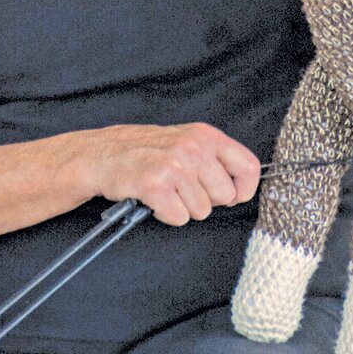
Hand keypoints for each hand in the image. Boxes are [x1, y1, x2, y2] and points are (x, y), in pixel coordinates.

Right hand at [73, 122, 260, 225]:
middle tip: (183, 189)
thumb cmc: (147, 151)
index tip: (231, 196)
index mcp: (207, 136)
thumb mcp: (188, 141)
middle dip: (207, 200)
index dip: (243, 189)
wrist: (103, 154)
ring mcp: (174, 166)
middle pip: (225, 196)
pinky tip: (156, 200)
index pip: (249, 167)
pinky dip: (167, 215)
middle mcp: (194, 148)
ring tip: (166, 191)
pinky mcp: (156, 185)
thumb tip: (239, 189)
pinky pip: (179, 217)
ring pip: (202, 210)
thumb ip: (216, 159)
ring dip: (184, 208)